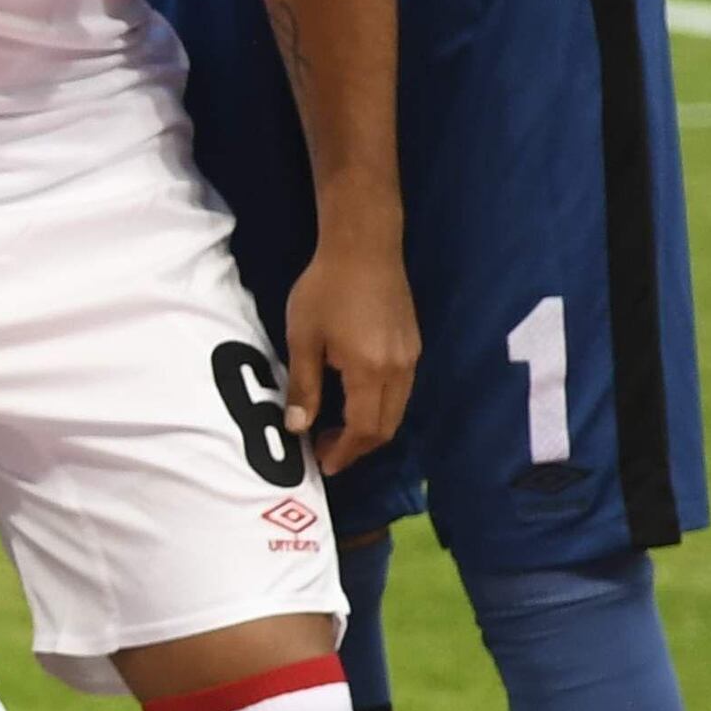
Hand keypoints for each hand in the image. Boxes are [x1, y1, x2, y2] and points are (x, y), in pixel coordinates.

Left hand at [280, 240, 417, 472]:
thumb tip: (297, 428)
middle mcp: (400, 370)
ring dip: (370, 428)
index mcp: (371, 371)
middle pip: (386, 426)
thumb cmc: (325, 289)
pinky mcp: (413, 345)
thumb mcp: (303, 338)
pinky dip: (379, 407)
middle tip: (326, 450)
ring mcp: (411, 357)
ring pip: (397, 410)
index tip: (321, 463)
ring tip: (336, 429)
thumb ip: (304, 386)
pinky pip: (401, 391)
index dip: (344, 452)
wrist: (364, 247)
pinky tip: (354, 400)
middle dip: (357, 447)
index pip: (364, 429)